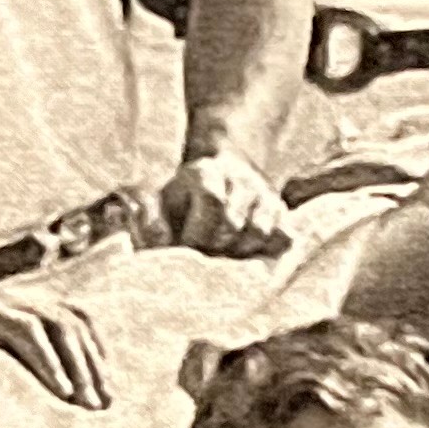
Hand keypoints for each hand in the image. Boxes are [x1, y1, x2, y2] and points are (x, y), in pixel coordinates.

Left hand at [0, 288, 110, 409]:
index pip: (25, 328)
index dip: (47, 360)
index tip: (64, 396)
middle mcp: (5, 298)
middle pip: (57, 322)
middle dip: (79, 366)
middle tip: (92, 408)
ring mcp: (24, 300)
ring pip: (73, 320)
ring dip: (93, 360)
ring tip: (105, 402)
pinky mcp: (37, 308)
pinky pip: (79, 317)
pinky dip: (96, 345)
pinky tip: (105, 377)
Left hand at [153, 150, 289, 258]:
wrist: (220, 178)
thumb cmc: (181, 203)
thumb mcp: (158, 202)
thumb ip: (146, 218)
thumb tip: (159, 239)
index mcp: (204, 173)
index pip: (212, 199)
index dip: (197, 232)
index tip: (186, 248)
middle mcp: (238, 178)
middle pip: (234, 221)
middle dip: (216, 246)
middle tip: (205, 254)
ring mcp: (263, 193)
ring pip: (260, 231)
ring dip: (239, 251)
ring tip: (224, 255)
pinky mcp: (280, 211)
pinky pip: (282, 236)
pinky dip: (267, 250)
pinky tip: (248, 254)